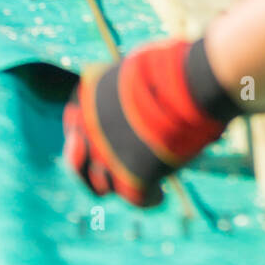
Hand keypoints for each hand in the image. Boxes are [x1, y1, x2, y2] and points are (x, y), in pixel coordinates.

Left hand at [63, 38, 236, 206]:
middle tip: (109, 174)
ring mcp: (109, 155)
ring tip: (140, 185)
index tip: (97, 141)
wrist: (190, 82)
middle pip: (78, 163)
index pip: (73, 124)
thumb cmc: (173, 67)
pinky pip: (137, 198)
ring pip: (104, 185)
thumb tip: (132, 97)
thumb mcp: (137, 70)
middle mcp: (89, 129)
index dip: (84, 136)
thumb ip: (124, 91)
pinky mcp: (134, 176)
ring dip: (120, 185)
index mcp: (86, 98)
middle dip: (90, 171)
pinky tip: (159, 196)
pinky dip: (149, 198)